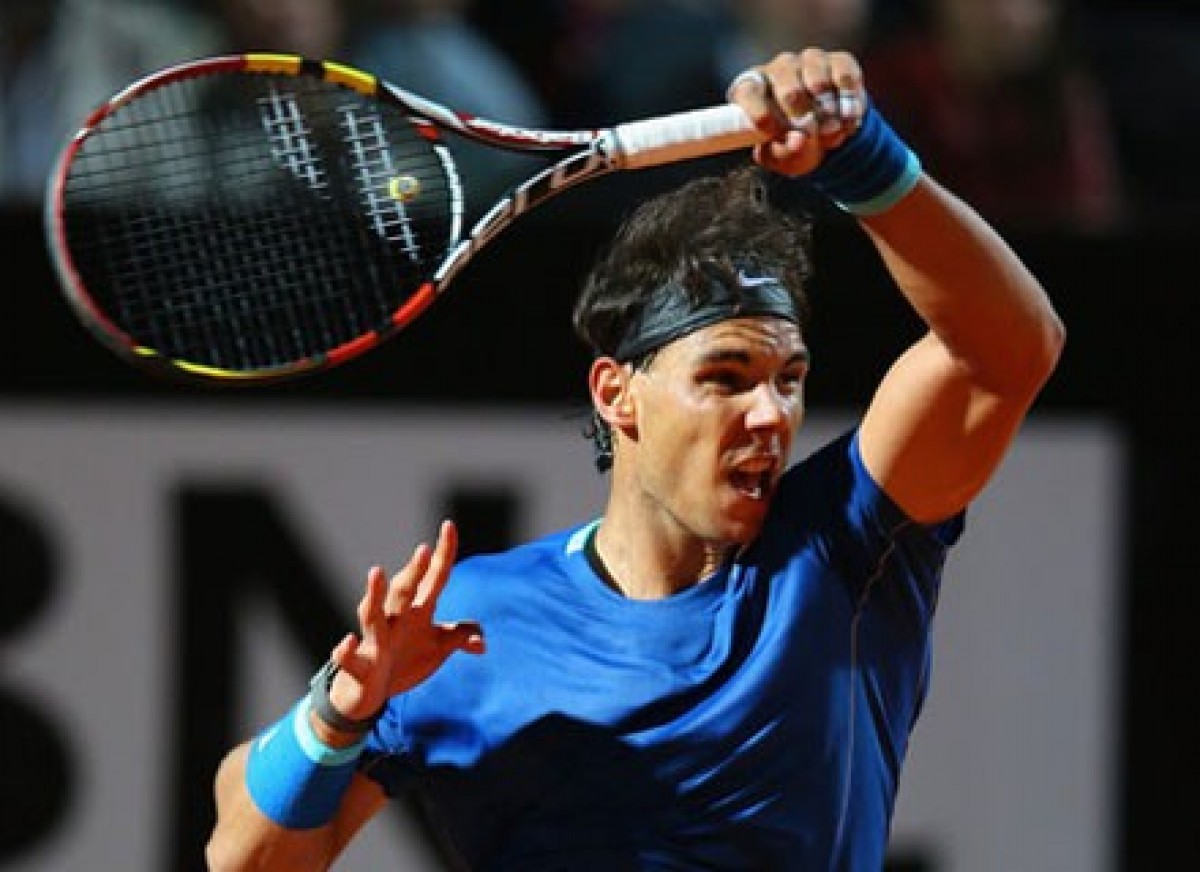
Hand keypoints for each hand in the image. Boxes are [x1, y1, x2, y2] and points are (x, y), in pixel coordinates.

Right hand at [323, 520, 484, 724]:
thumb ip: (459, 637)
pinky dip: (346, 651)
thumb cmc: (404, 659)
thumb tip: (482, 643)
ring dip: (374, 594)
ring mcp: (376, 641)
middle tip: (424, 549)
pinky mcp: (361, 667)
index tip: (449, 525)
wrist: (368, 692)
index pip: (434, 578)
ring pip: (372, 614)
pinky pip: (350, 658)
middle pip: (405, 591)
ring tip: (377, 571)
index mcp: (418, 611)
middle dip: (414, 572)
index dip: (443, 554)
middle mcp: (395, 620)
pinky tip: (347, 643)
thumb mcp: (437, 648)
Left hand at [727, 48, 865, 176]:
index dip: (761, 115)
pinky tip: (848, 119)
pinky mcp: (839, 61)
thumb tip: (798, 141)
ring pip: (818, 82)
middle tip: (812, 135)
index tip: (775, 135)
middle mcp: (779, 69)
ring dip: (828, 113)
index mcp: (753, 89)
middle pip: (788, 89)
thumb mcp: (780, 156)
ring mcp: (809, 61)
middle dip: (802, 120)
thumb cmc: (791, 141)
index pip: (747, 94)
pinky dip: (849, 102)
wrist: (825, 132)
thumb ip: (782, 153)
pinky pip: (845, 77)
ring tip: (831, 132)